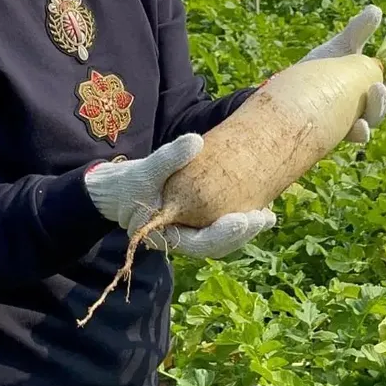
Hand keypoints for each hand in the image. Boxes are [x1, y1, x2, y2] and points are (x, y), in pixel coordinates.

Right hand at [84, 134, 275, 257]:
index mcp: (170, 237)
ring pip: (222, 236)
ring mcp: (191, 229)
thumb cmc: (127, 185)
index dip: (226, 235)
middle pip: (219, 244)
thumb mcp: (143, 172)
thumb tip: (197, 140)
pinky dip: (237, 216)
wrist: (117, 189)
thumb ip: (168, 159)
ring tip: (269, 215)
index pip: (203, 244)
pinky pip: (219, 222)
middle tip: (267, 217)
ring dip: (246, 227)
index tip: (245, 219)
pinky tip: (256, 203)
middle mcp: (184, 238)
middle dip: (243, 233)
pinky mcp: (195, 218)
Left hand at [301, 5, 385, 143]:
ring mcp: (354, 119)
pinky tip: (360, 125)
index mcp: (377, 88)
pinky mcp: (335, 130)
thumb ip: (359, 31)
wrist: (291, 89)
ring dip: (381, 105)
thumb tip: (376, 10)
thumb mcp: (342, 46)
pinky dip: (359, 131)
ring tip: (378, 87)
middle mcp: (369, 107)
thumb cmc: (321, 70)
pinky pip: (351, 135)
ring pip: (376, 118)